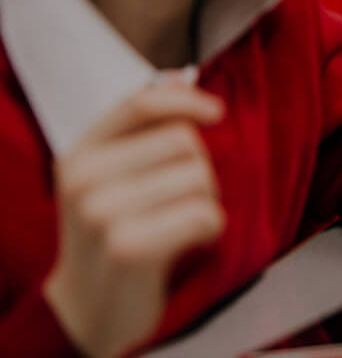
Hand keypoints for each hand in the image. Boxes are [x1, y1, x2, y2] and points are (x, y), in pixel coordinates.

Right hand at [44, 80, 226, 357]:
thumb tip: (182, 77)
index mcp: (80, 154)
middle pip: (184, 142)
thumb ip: (142, 132)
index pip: (140, 104)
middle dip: (201, 170)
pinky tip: (191, 242)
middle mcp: (84, 180)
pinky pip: (205, 215)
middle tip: (181, 201)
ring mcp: (102, 215)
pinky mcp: (128, 248)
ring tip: (181, 224)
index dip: (186, 101)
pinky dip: (212, 228)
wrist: (86, 309)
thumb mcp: (111, 178)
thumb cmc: (112, 235)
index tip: (217, 113)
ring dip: (208, 202)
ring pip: (200, 179)